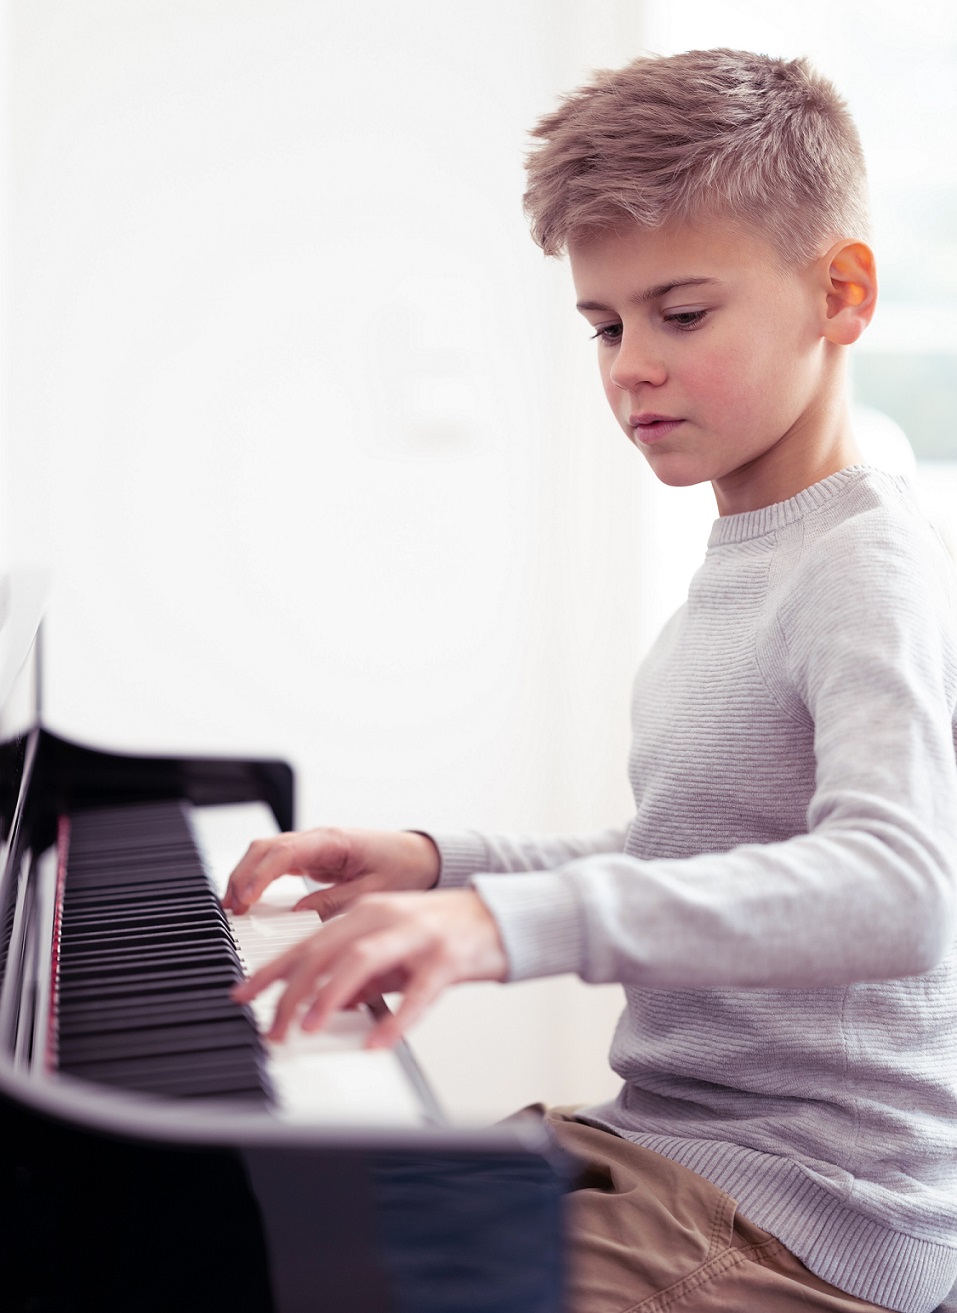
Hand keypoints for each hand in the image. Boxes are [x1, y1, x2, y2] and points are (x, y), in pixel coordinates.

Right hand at [222, 827, 440, 916]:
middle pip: (266, 848)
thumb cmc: (405, 868)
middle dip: (242, 874)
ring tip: (233, 906)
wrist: (424, 857)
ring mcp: (315, 846)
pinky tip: (250, 898)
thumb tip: (298, 915)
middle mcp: (320, 839)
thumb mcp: (373, 893)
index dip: (259, 875)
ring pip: (267, 852)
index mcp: (334, 841)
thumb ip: (334, 902)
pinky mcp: (315, 857)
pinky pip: (278, 862)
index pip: (284, 852)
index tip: (244, 900)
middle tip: (231, 908)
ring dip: (246, 875)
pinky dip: (259, 877)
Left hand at [231, 889, 507, 1046]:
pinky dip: (394, 1020)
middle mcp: (386, 916)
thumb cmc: (448, 932)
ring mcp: (417, 934)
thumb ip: (362, 975)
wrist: (504, 917)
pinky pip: (417, 993)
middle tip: (274, 1027)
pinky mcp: (448, 957)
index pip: (308, 942)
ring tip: (308, 1026)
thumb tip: (326, 1003)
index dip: (273, 969)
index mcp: (367, 911)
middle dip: (291, 989)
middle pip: (326, 950)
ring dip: (329, 994)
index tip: (244, 994)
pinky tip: (376, 1043)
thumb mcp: (395, 950)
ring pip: (361, 959)